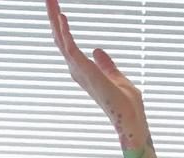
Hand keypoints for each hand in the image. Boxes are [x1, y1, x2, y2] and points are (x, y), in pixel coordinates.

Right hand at [45, 1, 150, 153]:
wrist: (132, 120)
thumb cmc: (126, 106)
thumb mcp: (116, 77)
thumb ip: (106, 64)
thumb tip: (97, 50)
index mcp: (85, 72)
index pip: (69, 46)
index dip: (62, 29)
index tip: (58, 11)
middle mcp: (79, 71)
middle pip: (61, 41)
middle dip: (54, 19)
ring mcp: (81, 72)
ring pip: (62, 41)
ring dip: (55, 20)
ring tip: (50, 0)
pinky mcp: (86, 72)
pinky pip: (71, 48)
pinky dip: (65, 32)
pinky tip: (61, 17)